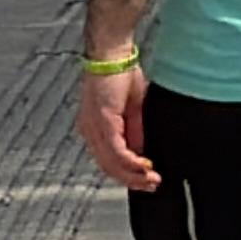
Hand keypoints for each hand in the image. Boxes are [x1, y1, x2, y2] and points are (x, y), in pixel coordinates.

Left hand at [77, 62, 157, 189]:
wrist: (113, 54)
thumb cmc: (120, 74)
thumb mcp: (132, 109)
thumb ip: (134, 131)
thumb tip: (140, 151)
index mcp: (94, 128)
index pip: (107, 160)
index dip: (126, 174)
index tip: (146, 179)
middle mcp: (89, 131)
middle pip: (108, 167)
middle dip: (131, 180)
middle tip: (151, 185)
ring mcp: (93, 128)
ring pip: (111, 164)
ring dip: (133, 175)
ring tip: (151, 180)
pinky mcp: (102, 122)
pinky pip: (116, 151)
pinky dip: (131, 163)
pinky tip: (144, 166)